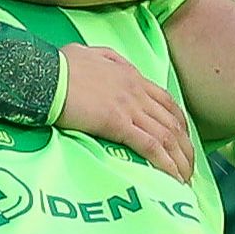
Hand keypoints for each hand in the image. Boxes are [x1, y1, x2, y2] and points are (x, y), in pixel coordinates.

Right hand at [54, 43, 198, 181]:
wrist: (44, 74)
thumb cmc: (59, 65)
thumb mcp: (88, 53)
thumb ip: (105, 59)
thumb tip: (108, 62)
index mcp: (130, 75)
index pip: (165, 101)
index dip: (178, 123)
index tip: (182, 141)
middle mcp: (136, 91)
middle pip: (172, 122)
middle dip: (185, 147)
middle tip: (189, 167)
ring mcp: (129, 107)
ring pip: (166, 136)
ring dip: (180, 160)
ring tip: (186, 180)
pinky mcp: (118, 123)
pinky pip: (150, 146)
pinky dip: (166, 164)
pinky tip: (172, 178)